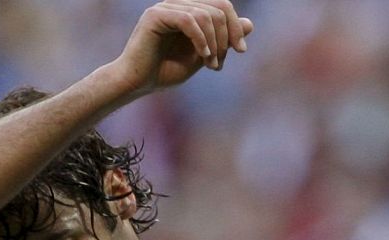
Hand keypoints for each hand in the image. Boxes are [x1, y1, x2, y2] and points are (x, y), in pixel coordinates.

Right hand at [114, 0, 251, 93]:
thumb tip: (250, 24)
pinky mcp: (155, 15)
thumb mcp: (204, 56)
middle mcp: (177, 4)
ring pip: (205, 15)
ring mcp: (165, 7)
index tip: (240, 51)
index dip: (236, 26)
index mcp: (189, 10)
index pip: (222, 5)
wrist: (139, 83)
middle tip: (220, 63)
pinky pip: (188, 20)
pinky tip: (202, 57)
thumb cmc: (167, 71)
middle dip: (227, 37)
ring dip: (214, 43)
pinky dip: (200, 39)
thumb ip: (223, 40)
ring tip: (211, 65)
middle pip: (218, 8)